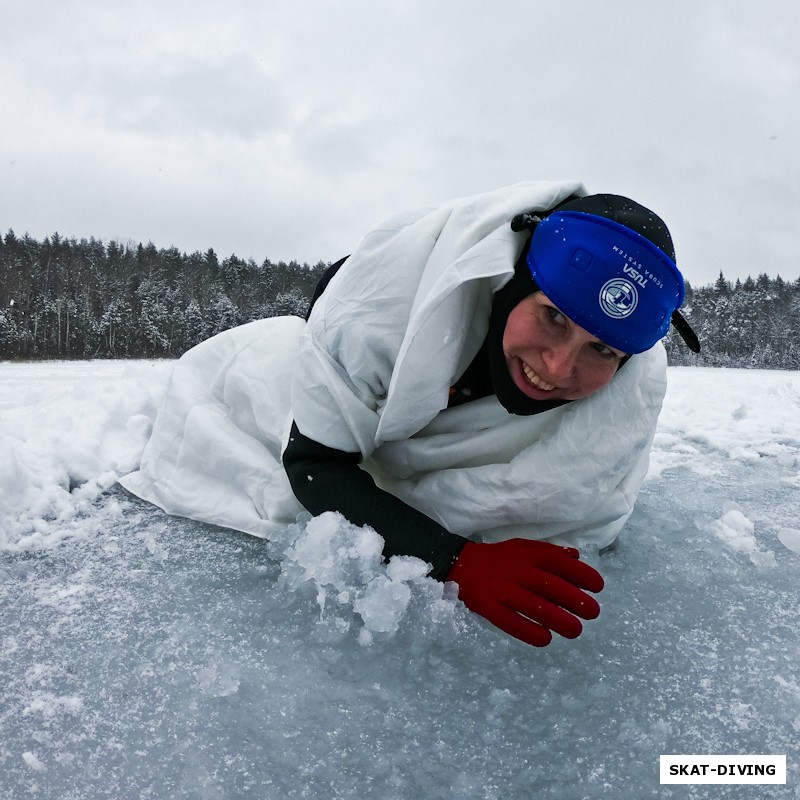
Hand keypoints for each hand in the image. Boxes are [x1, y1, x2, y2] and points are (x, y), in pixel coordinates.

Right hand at [446, 538, 603, 646]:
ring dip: (559, 620)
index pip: (559, 563)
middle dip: (577, 600)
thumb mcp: (522, 547)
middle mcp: (517, 571)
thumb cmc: (498, 558)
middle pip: (552, 586)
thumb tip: (577, 557)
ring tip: (576, 630)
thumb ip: (549, 552)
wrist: (461, 565)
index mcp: (527, 555)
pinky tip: (546, 638)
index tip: (598, 587)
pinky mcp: (490, 607)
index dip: (582, 575)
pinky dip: (530, 632)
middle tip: (593, 613)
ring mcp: (503, 590)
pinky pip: (512, 622)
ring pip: (535, 607)